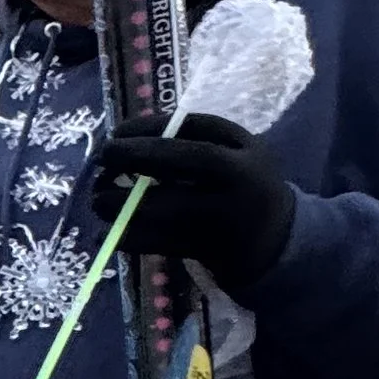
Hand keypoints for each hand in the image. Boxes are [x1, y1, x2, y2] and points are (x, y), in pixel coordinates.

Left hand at [87, 114, 294, 296]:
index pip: (191, 128)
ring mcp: (222, 217)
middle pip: (179, 162)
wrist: (280, 239)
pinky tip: (109, 233)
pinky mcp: (207, 250)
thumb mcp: (235, 152)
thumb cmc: (243, 184)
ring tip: (98, 200)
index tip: (116, 132)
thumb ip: (194, 140)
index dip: (148, 128)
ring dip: (121, 204)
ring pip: (164, 207)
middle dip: (133, 157)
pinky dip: (128, 238)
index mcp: (242, 150)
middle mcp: (236, 180)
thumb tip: (128, 138)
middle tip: (100, 158)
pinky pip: (160, 243)